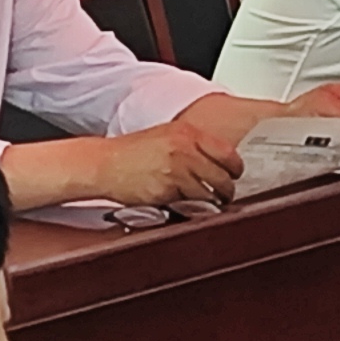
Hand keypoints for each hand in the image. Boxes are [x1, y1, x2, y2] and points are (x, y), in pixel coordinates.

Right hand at [80, 114, 237, 207]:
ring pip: (210, 193)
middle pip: (223, 177)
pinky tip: (186, 204)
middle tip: (224, 195)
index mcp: (187, 133)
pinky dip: (192, 207)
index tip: (234, 175)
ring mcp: (176, 171)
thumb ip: (193, 145)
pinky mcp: (166, 192)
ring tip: (209, 203)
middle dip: (227, 190)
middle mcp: (184, 150)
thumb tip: (220, 161)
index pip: (228, 153)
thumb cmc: (133, 152)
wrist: (104, 164)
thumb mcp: (166, 136)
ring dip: (212, 202)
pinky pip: (190, 204)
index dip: (235, 169)